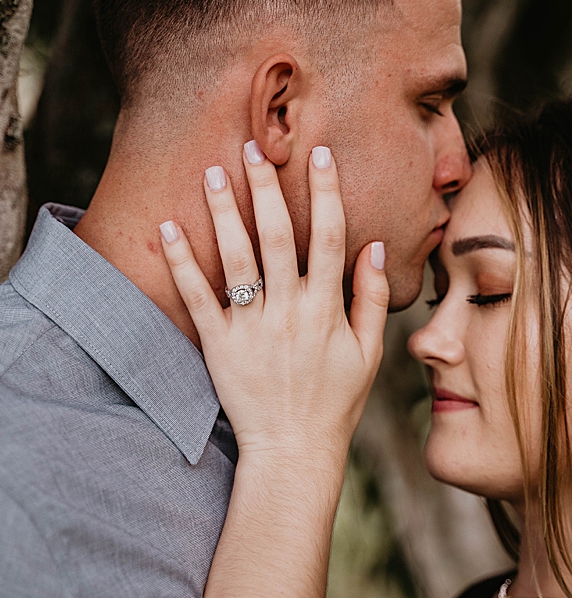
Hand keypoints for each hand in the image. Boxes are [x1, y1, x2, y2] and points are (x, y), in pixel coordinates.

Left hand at [158, 143, 388, 462]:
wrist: (294, 450)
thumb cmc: (337, 401)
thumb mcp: (370, 352)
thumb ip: (374, 298)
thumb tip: (375, 247)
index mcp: (328, 310)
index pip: (329, 239)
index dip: (326, 193)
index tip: (319, 155)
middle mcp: (291, 313)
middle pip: (279, 237)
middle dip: (267, 189)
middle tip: (254, 147)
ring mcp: (253, 328)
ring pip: (237, 259)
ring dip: (225, 212)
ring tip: (212, 172)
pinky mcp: (219, 346)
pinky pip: (197, 298)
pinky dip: (183, 262)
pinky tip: (170, 227)